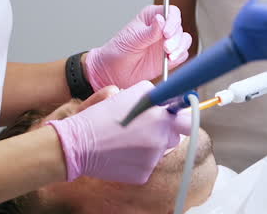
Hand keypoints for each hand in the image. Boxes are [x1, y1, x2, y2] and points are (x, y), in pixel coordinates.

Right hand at [46, 80, 192, 183]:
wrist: (79, 144)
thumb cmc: (101, 116)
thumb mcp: (129, 92)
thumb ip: (155, 94)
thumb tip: (167, 97)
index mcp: (160, 118)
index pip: (188, 120)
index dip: (183, 117)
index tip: (180, 116)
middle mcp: (161, 140)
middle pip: (173, 136)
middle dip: (162, 130)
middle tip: (143, 126)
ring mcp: (153, 159)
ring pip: (159, 151)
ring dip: (150, 145)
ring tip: (126, 139)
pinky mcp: (144, 174)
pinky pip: (148, 164)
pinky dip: (138, 160)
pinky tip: (121, 152)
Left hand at [85, 5, 192, 88]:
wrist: (113, 72)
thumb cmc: (118, 50)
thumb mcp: (132, 39)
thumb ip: (149, 31)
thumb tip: (161, 20)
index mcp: (152, 17)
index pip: (171, 12)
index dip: (173, 21)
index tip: (166, 33)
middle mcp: (162, 28)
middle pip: (179, 27)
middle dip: (176, 37)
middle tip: (166, 48)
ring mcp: (166, 42)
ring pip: (184, 40)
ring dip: (180, 47)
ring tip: (169, 56)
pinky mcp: (170, 57)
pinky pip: (182, 54)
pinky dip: (179, 57)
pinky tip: (170, 61)